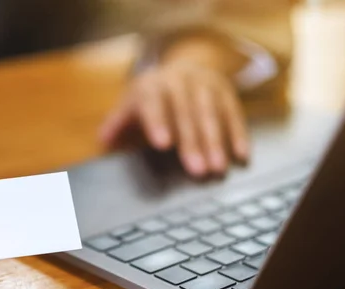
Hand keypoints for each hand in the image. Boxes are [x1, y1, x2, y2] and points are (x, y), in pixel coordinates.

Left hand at [100, 60, 248, 176]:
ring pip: (212, 114)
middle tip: (197, 170)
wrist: (188, 62)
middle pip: (187, 114)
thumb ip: (118, 121)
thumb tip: (103, 141)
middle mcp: (181, 83)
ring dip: (216, 142)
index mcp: (153, 86)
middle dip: (192, 143)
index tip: (162, 145)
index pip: (154, 104)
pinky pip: (235, 114)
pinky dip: (239, 134)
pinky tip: (241, 155)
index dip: (158, 123)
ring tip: (218, 168)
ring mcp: (206, 86)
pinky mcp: (227, 92)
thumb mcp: (132, 101)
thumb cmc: (154, 92)